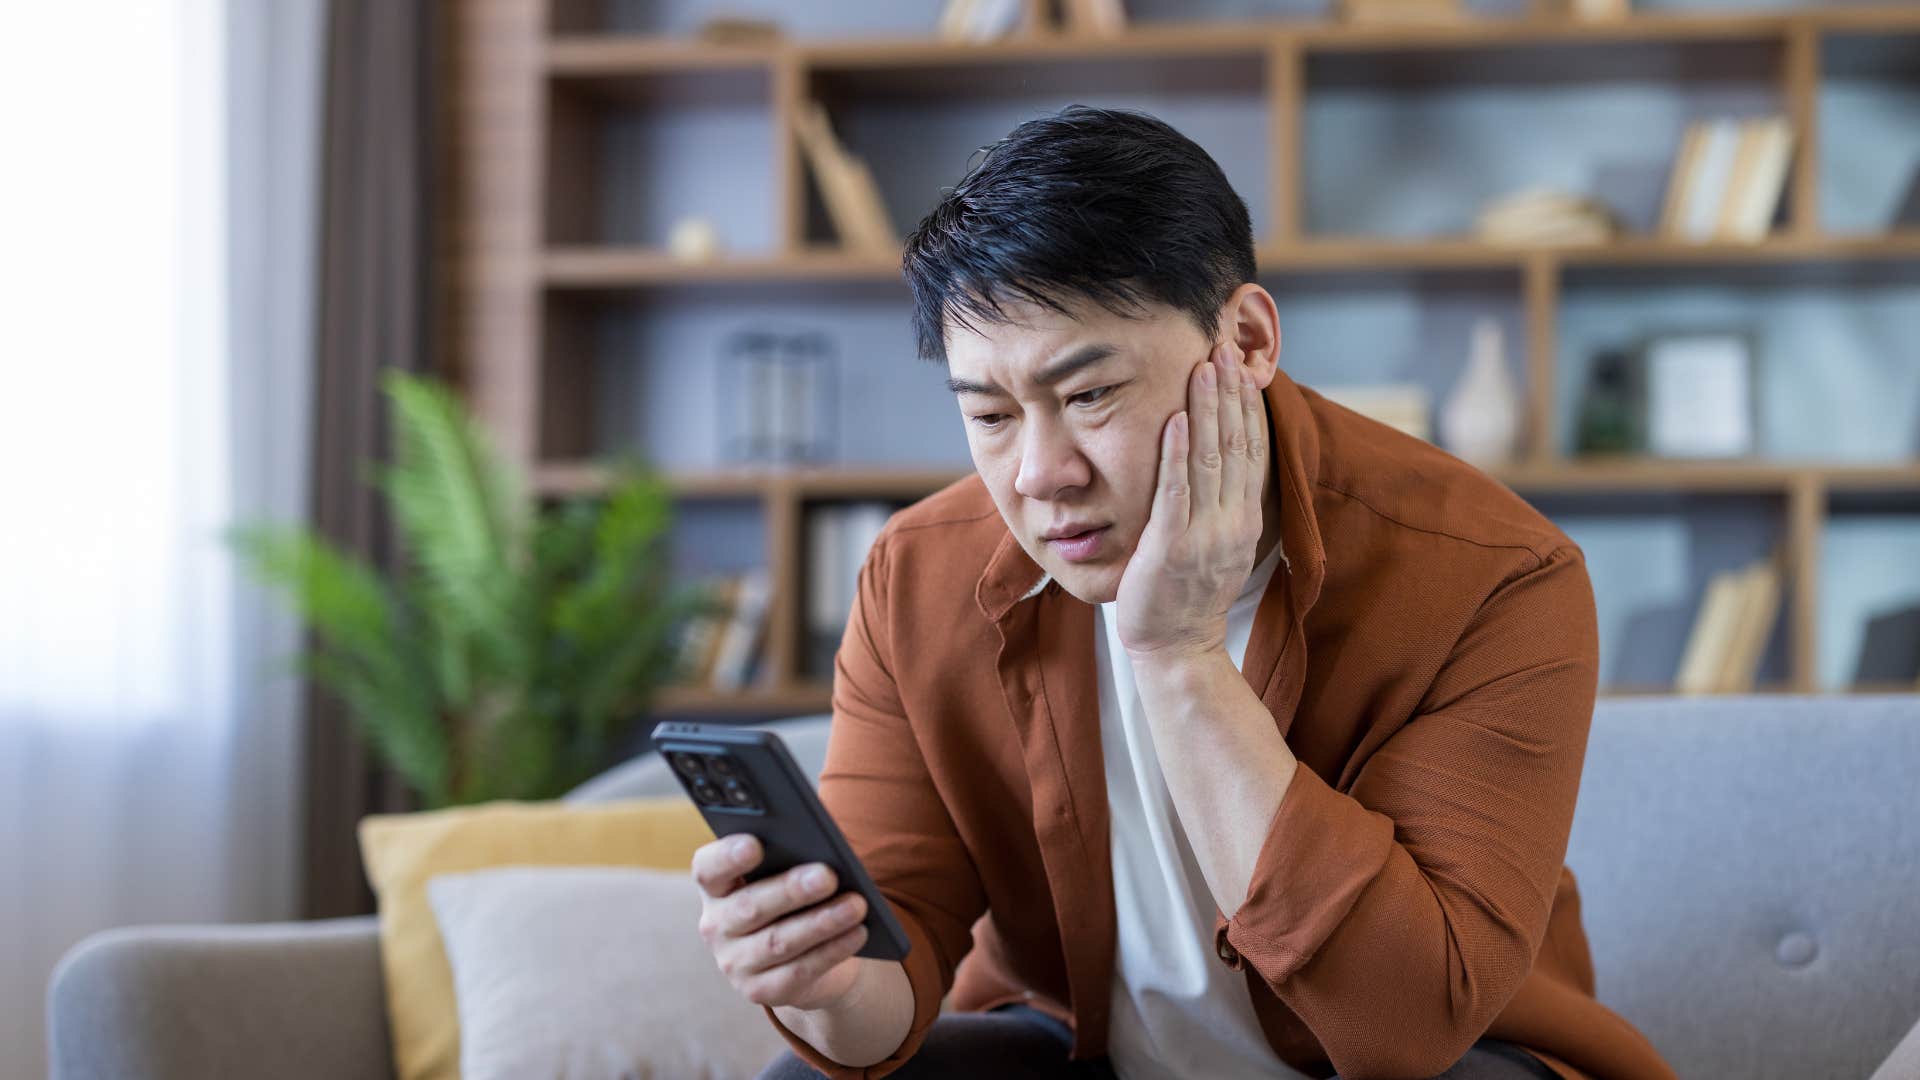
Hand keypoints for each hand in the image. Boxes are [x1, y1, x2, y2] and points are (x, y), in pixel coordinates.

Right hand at [693, 834, 869, 1010]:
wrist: (804, 955)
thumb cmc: (794, 899)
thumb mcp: (785, 875)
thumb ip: (791, 859)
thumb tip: (823, 855)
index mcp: (716, 886)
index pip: (708, 868)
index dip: (728, 856)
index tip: (755, 844)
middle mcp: (717, 926)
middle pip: (749, 906)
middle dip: (792, 890)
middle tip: (828, 875)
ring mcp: (735, 963)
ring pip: (778, 942)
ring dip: (821, 923)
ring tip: (856, 905)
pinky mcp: (760, 991)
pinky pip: (799, 971)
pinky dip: (832, 950)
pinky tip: (858, 933)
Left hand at [1114, 342, 1268, 661]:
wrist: (1179, 649)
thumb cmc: (1188, 594)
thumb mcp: (1218, 542)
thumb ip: (1222, 502)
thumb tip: (1221, 458)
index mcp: (1245, 517)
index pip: (1252, 449)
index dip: (1248, 405)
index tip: (1242, 364)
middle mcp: (1232, 521)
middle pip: (1236, 444)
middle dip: (1230, 393)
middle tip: (1223, 346)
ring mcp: (1204, 535)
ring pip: (1210, 460)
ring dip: (1206, 410)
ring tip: (1204, 367)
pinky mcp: (1171, 548)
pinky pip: (1176, 494)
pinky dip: (1175, 455)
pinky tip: (1173, 420)